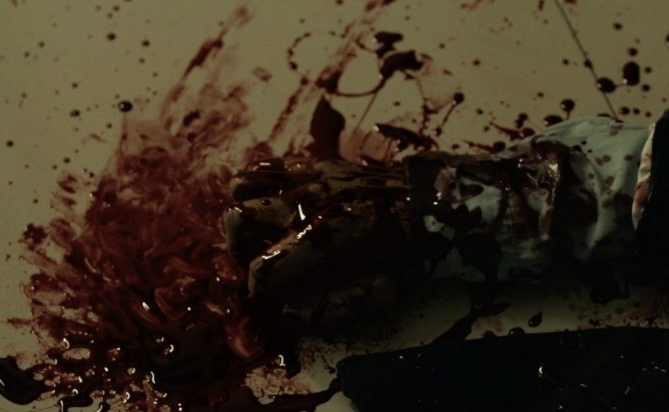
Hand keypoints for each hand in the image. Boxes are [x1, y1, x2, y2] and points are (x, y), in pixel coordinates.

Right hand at [222, 157, 417, 331]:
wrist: (431, 205)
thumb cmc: (408, 253)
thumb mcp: (378, 293)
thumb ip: (330, 309)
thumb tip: (289, 313)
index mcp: (321, 240)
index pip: (262, 272)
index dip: (262, 295)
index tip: (274, 300)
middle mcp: (305, 205)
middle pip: (237, 222)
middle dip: (243, 250)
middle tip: (266, 261)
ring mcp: (306, 179)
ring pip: (242, 188)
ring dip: (248, 215)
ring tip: (267, 232)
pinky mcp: (314, 165)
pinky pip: (267, 167)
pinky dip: (262, 188)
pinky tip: (279, 207)